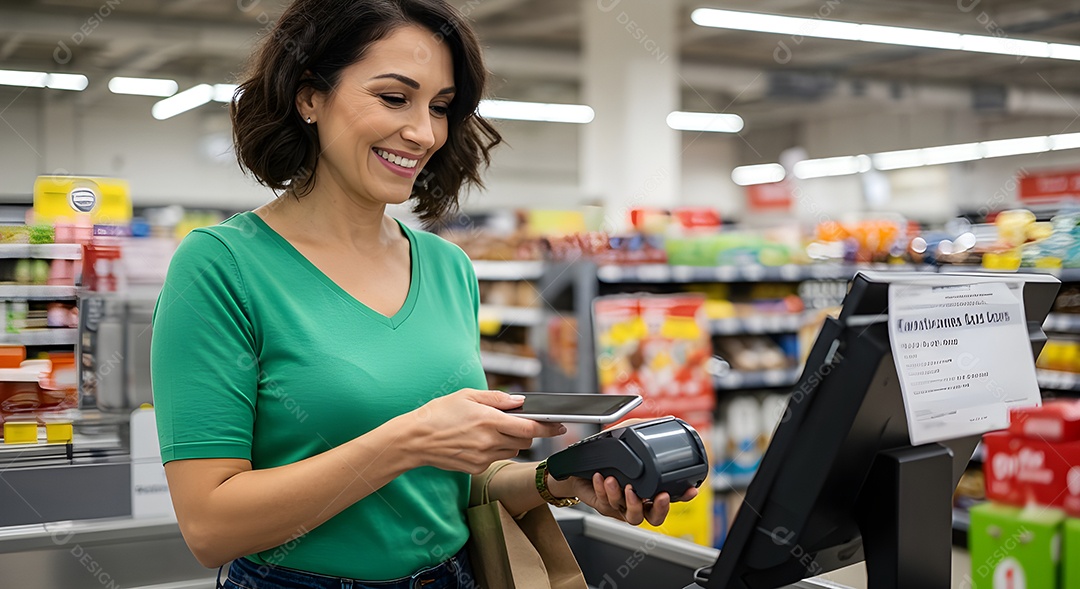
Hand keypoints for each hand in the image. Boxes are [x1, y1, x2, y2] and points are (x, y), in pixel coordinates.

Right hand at [402, 389, 563, 474]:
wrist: (415, 439)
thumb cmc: (438, 413)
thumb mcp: (467, 395)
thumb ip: (497, 398)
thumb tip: (519, 402)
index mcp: (489, 420)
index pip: (530, 426)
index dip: (549, 427)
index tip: (560, 426)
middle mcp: (489, 441)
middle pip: (525, 440)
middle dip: (526, 431)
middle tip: (513, 423)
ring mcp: (484, 457)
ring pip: (513, 451)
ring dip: (510, 441)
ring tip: (489, 431)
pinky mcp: (477, 468)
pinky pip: (496, 459)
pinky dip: (495, 450)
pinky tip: (477, 441)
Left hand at [547, 416, 697, 525]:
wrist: (578, 467)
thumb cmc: (605, 455)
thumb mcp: (625, 437)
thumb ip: (642, 430)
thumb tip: (663, 421)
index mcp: (647, 489)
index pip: (671, 498)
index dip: (683, 497)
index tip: (690, 490)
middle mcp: (638, 502)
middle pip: (655, 518)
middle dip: (660, 509)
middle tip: (658, 495)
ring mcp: (621, 507)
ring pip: (632, 515)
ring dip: (628, 500)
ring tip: (618, 482)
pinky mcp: (604, 507)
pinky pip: (606, 502)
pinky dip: (604, 490)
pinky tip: (601, 478)